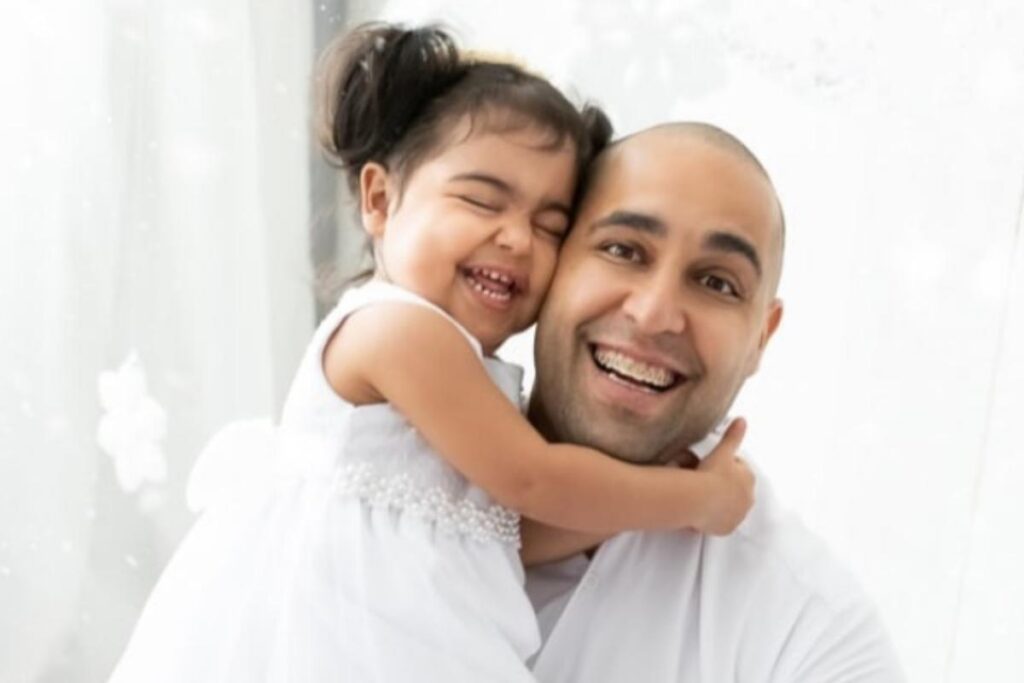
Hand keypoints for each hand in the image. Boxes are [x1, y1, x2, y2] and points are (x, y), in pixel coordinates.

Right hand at [693, 418, 754, 534]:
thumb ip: (733, 435)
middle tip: (704, 481)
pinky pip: (720, 522)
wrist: (700, 498)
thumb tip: (742, 419)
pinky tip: (701, 512)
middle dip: (723, 486)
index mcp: (749, 479)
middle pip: (735, 490)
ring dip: (718, 502)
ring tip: (701, 497)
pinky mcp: (726, 528)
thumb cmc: (712, 473)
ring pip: (728, 507)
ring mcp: (738, 515)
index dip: (725, 468)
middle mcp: (748, 499)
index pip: (739, 471)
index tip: (712, 467)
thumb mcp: (723, 450)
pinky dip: (713, 518)